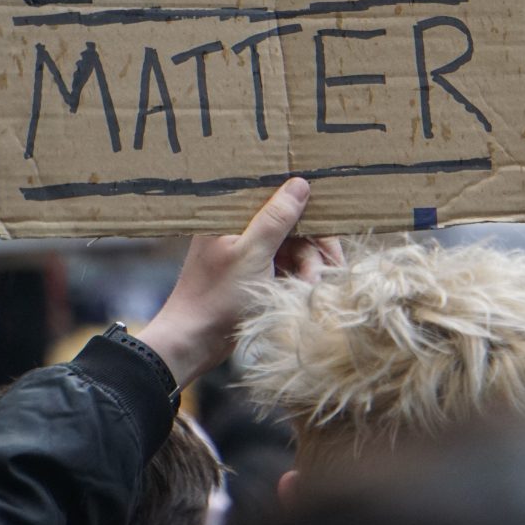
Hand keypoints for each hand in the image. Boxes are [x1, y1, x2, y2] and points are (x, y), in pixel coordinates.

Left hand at [135, 178, 337, 385]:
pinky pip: (285, 265)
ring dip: (307, 267)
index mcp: (232, 214)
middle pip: (291, 226)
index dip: (308, 213)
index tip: (330, 231)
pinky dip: (296, 277)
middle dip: (311, 249)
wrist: (194, 341)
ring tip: (309, 288)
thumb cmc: (216, 296)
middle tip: (326, 272)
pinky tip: (301, 291)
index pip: (279, 200)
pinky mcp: (252, 272)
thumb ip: (276, 218)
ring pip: (293, 248)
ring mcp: (246, 250)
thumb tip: (300, 183)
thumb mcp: (252, 254)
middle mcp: (240, 227)